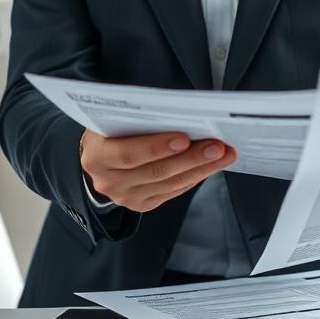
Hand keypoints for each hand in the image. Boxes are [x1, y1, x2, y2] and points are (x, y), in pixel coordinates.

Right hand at [80, 129, 236, 212]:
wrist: (97, 159)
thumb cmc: (108, 131)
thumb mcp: (113, 119)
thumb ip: (138, 119)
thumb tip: (180, 114)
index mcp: (97, 156)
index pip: (128, 154)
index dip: (157, 147)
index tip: (184, 138)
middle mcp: (109, 181)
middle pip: (156, 171)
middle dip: (191, 158)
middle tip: (217, 145)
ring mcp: (126, 196)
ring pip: (170, 184)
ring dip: (200, 168)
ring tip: (223, 154)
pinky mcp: (141, 204)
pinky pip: (173, 192)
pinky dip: (194, 177)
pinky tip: (209, 166)